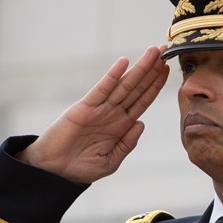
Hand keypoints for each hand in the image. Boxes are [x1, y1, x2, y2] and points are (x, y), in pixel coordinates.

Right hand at [16, 45, 169, 183]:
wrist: (54, 172)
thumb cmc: (80, 168)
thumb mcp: (110, 161)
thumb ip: (127, 144)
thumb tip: (141, 124)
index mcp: (121, 125)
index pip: (142, 100)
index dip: (155, 85)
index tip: (167, 70)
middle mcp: (112, 113)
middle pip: (137, 88)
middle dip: (152, 70)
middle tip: (165, 50)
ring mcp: (99, 109)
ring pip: (124, 85)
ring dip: (139, 68)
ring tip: (153, 52)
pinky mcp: (84, 108)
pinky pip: (101, 90)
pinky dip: (112, 76)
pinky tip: (123, 63)